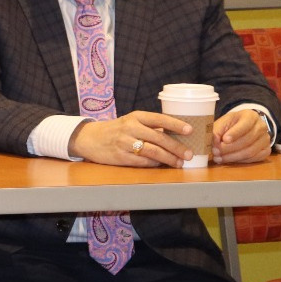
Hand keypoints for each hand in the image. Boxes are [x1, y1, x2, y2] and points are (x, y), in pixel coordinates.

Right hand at [69, 111, 195, 167]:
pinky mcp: (120, 157)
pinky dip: (154, 164)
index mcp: (135, 116)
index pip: (159, 118)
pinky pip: (142, 161)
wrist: (89, 138)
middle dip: (176, 147)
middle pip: (159, 138)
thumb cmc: (115, 130)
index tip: (190, 130)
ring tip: (179, 162)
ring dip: (168, 158)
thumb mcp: (131, 122)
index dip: (176, 124)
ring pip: (152, 151)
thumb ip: (150, 127)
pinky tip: (161, 165)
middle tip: (189, 154)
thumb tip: (176, 136)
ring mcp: (124, 143)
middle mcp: (130, 128)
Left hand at [212, 107, 272, 164]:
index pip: (245, 124)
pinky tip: (228, 160)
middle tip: (216, 152)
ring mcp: (266, 139)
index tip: (224, 140)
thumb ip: (217, 131)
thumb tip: (214, 143)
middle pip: (247, 140)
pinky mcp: (266, 150)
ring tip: (219, 158)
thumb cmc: (231, 125)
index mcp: (251, 116)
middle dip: (229, 148)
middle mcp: (262, 127)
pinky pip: (254, 158)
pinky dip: (240, 161)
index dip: (235, 133)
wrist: (243, 128)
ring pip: (250, 151)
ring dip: (232, 157)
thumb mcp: (223, 123)